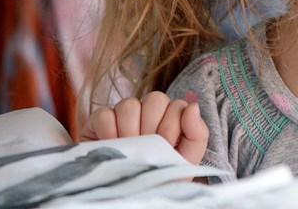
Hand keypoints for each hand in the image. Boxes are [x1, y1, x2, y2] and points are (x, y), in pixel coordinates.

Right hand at [79, 91, 208, 165]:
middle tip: (147, 148)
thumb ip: (197, 133)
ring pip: (129, 105)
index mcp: (172, 118)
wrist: (131, 197)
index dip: (172, 127)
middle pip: (155, 100)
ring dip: (130, 131)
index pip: (177, 105)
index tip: (167, 147)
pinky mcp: (100, 121)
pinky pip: (105, 115)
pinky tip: (111, 146)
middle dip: (152, 128)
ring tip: (130, 151)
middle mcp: (148, 112)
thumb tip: (193, 106)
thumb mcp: (186, 160)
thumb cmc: (160, 177)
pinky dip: (108, 131)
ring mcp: (124, 114)